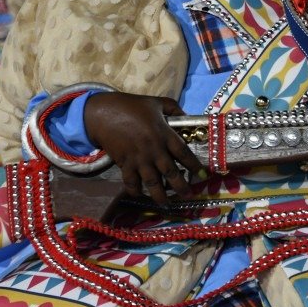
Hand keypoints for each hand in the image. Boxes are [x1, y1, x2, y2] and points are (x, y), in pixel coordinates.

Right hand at [84, 92, 202, 204]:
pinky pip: (131, 182)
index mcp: (164, 133)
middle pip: (171, 172)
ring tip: (167, 204)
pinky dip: (136, 191)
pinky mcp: (124, 164)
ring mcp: (139, 158)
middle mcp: (154, 149)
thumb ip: (173, 108)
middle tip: (188, 195)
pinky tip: (141, 195)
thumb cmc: (131, 106)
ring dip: (160, 195)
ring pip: (153, 182)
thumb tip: (187, 116)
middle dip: (181, 186)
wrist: (104, 113)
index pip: (183, 153)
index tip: (204, 175)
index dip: (195, 165)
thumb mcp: (156, 102)